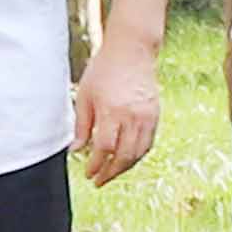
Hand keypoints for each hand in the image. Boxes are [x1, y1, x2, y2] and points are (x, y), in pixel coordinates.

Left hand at [73, 37, 162, 185]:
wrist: (132, 50)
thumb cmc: (105, 69)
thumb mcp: (86, 95)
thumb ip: (81, 125)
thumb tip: (76, 150)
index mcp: (112, 111)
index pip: (104, 149)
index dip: (95, 165)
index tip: (88, 173)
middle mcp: (132, 116)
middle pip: (123, 156)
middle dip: (110, 173)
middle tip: (98, 181)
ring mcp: (147, 116)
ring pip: (138, 153)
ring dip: (124, 167)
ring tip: (111, 173)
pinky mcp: (155, 114)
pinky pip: (148, 143)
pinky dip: (137, 155)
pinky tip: (126, 158)